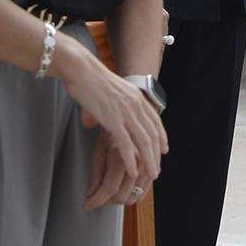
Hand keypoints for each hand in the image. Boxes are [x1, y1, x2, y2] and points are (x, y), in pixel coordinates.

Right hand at [60, 42, 166, 210]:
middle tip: (157, 170)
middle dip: (156, 155)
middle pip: (152, 135)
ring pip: (143, 142)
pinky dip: (131, 158)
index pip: (156, 122)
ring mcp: (126, 113)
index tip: (164, 150)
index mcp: (138, 98)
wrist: (81, 70)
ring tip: (150, 175)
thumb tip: (96, 124)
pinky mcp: (112, 119)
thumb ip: (109, 108)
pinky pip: (126, 143)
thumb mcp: (109, 93)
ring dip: (148, 161)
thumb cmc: (88, 80)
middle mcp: (137, 106)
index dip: (162, 138)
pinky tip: (133, 169)